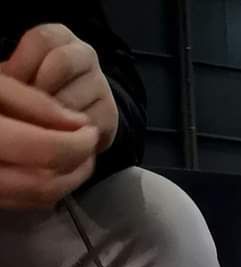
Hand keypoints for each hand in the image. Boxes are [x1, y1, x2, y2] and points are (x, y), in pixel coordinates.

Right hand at [0, 72, 97, 208]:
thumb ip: (33, 102)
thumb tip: (78, 124)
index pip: (45, 151)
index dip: (77, 143)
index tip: (90, 129)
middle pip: (46, 183)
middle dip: (78, 166)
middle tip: (89, 145)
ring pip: (38, 198)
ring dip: (69, 181)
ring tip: (78, 156)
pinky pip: (24, 202)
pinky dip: (48, 188)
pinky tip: (53, 167)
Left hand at [2, 24, 118, 152]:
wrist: (79, 114)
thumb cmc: (43, 89)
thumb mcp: (25, 71)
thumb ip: (14, 72)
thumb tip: (5, 83)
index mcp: (61, 37)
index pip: (42, 39)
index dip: (22, 63)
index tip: (13, 85)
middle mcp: (85, 54)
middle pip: (62, 63)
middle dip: (40, 88)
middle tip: (29, 106)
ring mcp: (101, 83)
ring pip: (74, 97)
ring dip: (53, 114)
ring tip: (43, 123)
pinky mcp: (110, 113)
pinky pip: (86, 122)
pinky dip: (69, 132)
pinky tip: (60, 134)